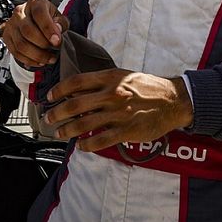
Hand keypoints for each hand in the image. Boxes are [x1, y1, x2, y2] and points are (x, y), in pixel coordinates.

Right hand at [3, 0, 68, 66]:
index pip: (39, 13)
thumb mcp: (59, 18)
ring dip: (37, 55)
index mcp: (35, 2)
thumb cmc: (50, 19)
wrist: (36, 22)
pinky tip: (40, 61)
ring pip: (21, 44)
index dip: (48, 28)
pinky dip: (29, 60)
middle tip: (55, 51)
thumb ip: (61, 23)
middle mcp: (20, 11)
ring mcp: (11, 24)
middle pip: (28, 31)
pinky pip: (16, 52)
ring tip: (49, 59)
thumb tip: (57, 30)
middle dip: (43, 44)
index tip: (57, 41)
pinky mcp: (7, 36)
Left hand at [43, 68, 192, 151]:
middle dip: (57, 113)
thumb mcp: (124, 76)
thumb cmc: (147, 87)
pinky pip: (100, 140)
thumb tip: (79, 90)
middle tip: (49, 118)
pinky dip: (87, 145)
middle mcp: (112, 94)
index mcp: (110, 78)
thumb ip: (103, 82)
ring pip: (84, 124)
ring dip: (68, 130)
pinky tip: (81, 146)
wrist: (173, 100)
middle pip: (75, 105)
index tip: (50, 97)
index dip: (59, 90)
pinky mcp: (126, 130)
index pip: (76, 82)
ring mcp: (118, 113)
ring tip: (60, 133)